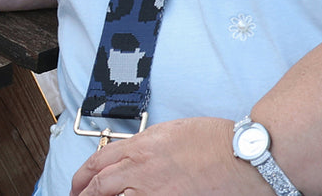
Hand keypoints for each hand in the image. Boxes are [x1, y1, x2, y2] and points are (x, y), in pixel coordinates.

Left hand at [68, 117, 262, 195]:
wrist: (243, 156)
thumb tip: (130, 156)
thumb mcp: (169, 132)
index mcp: (140, 147)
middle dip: (84, 194)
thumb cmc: (214, 140)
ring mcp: (155, 192)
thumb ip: (144, 145)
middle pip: (100, 186)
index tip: (78, 184)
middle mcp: (141, 170)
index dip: (82, 176)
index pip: (98, 161)